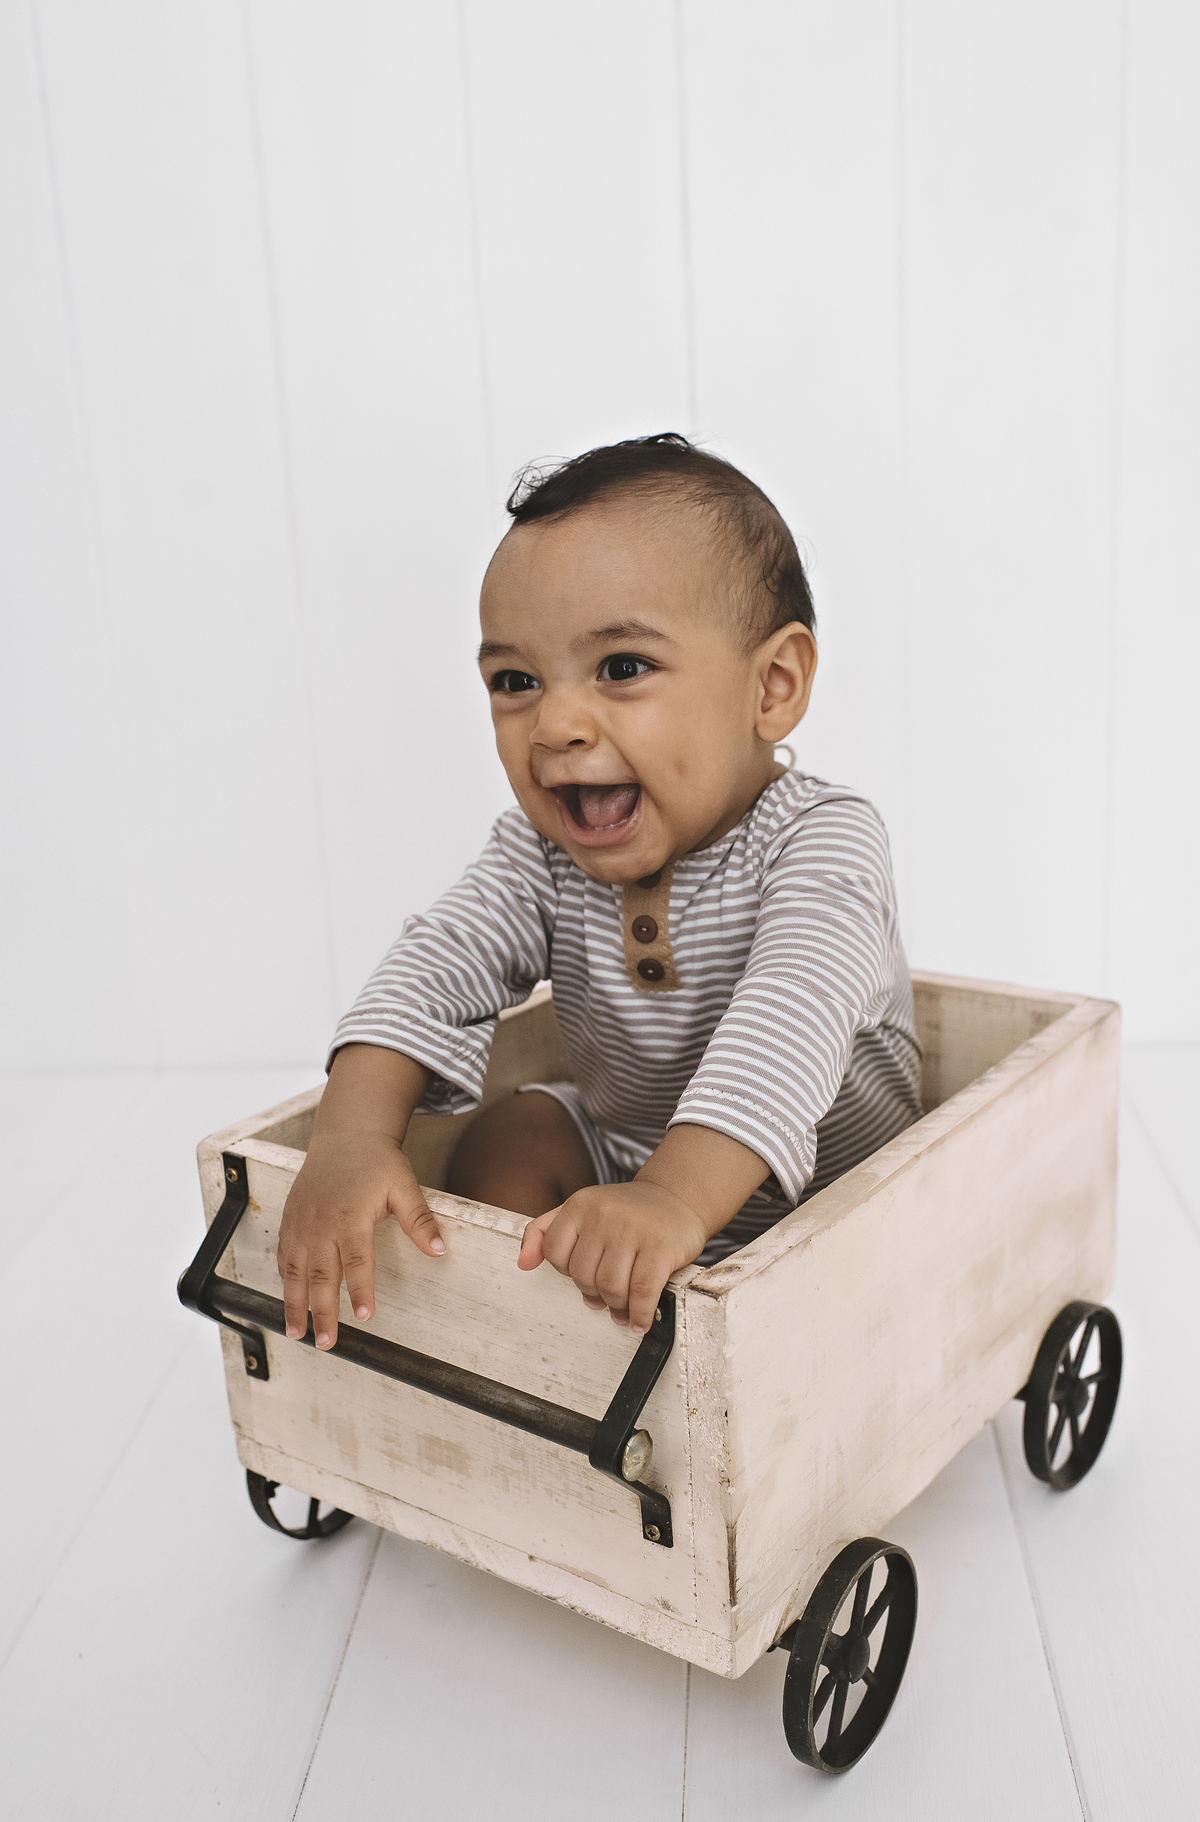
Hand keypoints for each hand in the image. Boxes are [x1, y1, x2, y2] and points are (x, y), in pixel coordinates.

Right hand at [277, 1132, 442, 1348]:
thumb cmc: (376, 1162)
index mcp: (351, 1217)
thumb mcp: (404, 1186)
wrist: (345, 1135)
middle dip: (322, 1312)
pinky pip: (284, 1255)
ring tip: (297, 1333)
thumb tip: (439, 1249)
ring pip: (295, 1271)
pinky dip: (285, 1280)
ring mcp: (302, 1223)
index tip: (365, 1316)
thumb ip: (420, 1220)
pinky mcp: (290, 1220)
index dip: (360, 1290)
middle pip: (321, 1276)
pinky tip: (289, 1298)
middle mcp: (321, 1223)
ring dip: (295, 1305)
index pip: (357, 1262)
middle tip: (326, 1343)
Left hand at [517, 1179, 706, 1333]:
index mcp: (580, 1205)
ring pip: (611, 1287)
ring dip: (617, 1307)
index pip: (555, 1255)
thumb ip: (545, 1231)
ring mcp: (633, 1229)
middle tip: (607, 1298)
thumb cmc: (626, 1212)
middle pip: (584, 1275)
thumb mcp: (581, 1210)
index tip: (585, 1276)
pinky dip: (640, 1314)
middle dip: (594, 1294)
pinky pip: (642, 1292)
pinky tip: (640, 1321)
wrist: (676, 1198)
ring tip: (623, 1309)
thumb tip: (523, 1263)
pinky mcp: (661, 1246)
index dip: (568, 1272)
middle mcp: (603, 1214)